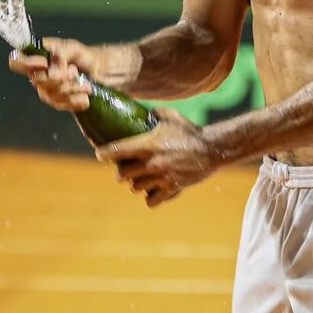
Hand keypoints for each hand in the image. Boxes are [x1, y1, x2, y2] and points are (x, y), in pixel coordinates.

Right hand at [8, 38, 96, 111]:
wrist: (100, 70)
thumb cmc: (83, 56)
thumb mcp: (73, 47)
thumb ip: (61, 53)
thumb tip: (52, 69)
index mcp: (37, 58)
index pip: (16, 61)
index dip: (26, 63)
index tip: (45, 62)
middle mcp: (38, 76)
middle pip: (39, 80)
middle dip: (61, 76)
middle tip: (74, 70)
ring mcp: (47, 92)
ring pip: (55, 94)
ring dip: (75, 87)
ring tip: (85, 82)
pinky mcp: (59, 104)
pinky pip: (65, 105)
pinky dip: (79, 99)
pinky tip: (85, 95)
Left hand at [96, 109, 221, 206]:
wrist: (212, 149)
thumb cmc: (190, 131)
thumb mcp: (171, 116)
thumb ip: (154, 113)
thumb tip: (143, 111)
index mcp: (148, 145)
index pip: (117, 151)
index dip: (105, 153)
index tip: (100, 154)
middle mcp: (152, 163)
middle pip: (122, 175)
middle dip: (121, 172)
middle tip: (125, 168)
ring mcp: (161, 178)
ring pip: (136, 188)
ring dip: (136, 184)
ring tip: (141, 179)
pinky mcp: (172, 188)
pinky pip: (152, 201)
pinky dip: (150, 197)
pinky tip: (154, 189)